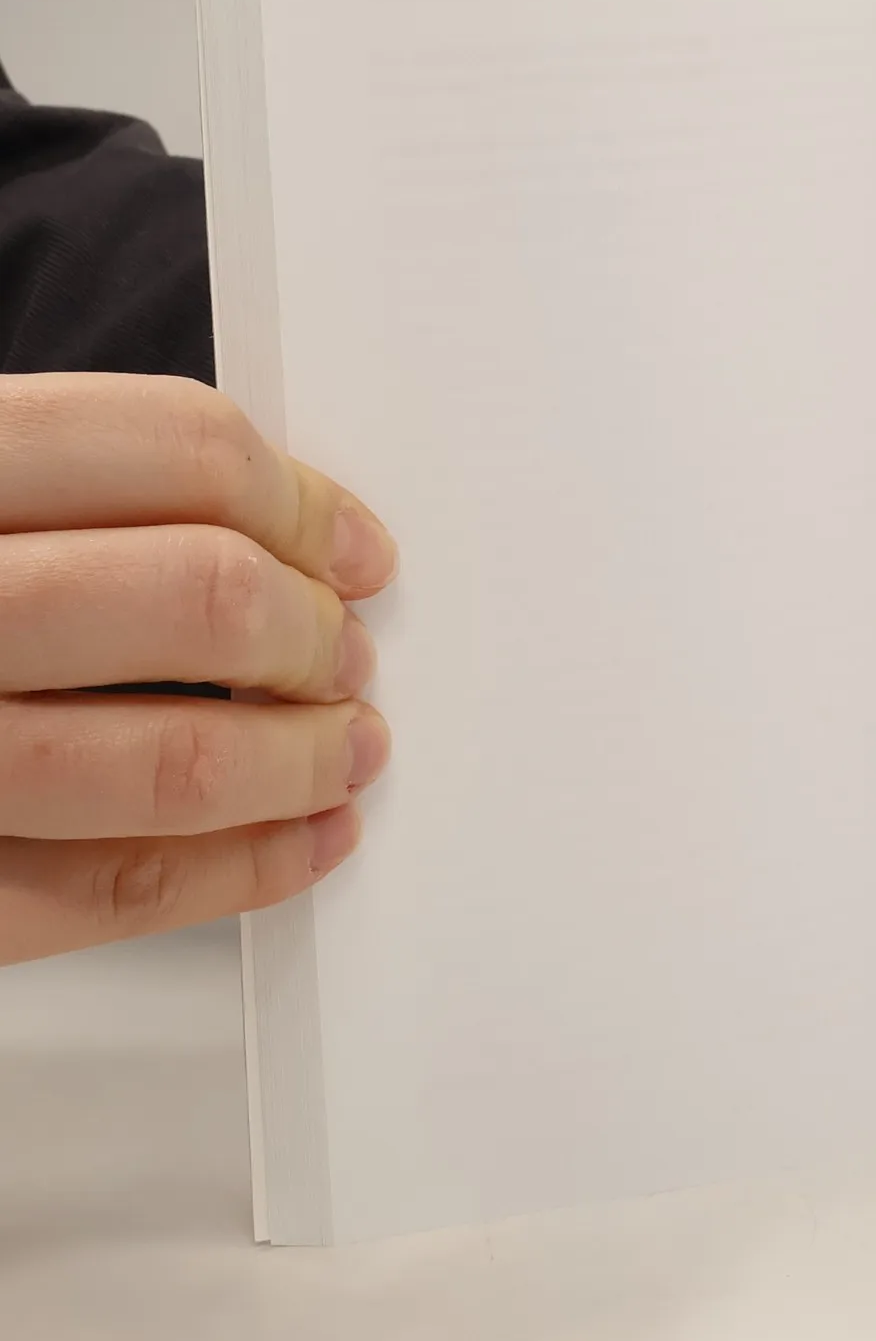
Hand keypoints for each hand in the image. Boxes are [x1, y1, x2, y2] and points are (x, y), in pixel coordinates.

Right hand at [0, 375, 394, 965]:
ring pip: (165, 759)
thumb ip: (55, 486)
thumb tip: (272, 530)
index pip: (173, 448)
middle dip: (310, 633)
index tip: (355, 547)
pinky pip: (104, 892)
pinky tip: (305, 843)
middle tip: (347, 651)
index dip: (300, 500)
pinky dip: (238, 871)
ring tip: (348, 746)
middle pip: (193, 598)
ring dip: (300, 758)